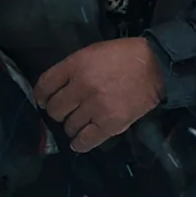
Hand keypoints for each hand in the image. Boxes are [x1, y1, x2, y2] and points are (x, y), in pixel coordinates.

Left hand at [35, 37, 164, 152]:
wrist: (155, 67)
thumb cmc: (122, 57)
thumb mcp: (91, 53)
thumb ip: (72, 69)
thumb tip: (55, 88)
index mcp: (76, 66)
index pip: (44, 85)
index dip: (40, 96)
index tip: (43, 100)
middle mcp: (82, 87)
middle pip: (54, 109)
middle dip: (57, 111)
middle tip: (67, 110)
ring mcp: (95, 107)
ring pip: (68, 126)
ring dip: (71, 125)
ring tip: (80, 122)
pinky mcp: (109, 124)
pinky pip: (84, 141)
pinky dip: (79, 143)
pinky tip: (79, 141)